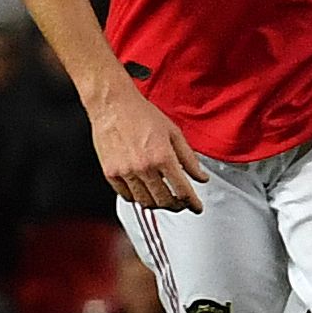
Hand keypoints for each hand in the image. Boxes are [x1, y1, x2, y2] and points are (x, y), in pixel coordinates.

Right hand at [86, 73, 210, 211]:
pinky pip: (126, 196)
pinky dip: (138, 199)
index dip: (193, 203)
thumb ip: (189, 158)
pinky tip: (145, 193)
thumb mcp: (174, 133)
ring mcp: (125, 172)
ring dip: (158, 205)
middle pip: (164, 201)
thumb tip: (201, 177)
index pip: (182, 191)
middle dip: (177, 206)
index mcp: (162, 156)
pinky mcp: (111, 173)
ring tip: (165, 199)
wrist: (113, 105)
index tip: (196, 207)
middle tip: (182, 204)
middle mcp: (144, 167)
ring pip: (145, 202)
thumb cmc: (141, 114)